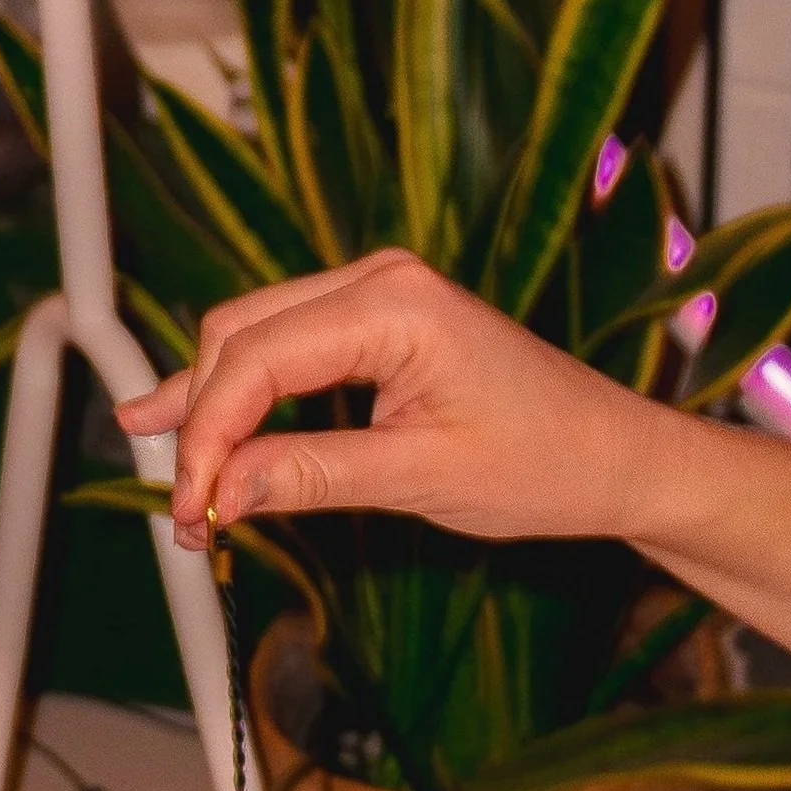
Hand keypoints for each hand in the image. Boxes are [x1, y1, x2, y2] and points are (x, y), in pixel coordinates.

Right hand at [116, 251, 672, 548]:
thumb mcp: (422, 480)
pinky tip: (200, 429)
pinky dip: (250, 398)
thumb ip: (312, 477)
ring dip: (213, 409)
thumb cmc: (548, 464)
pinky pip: (292, 350)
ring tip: (173, 476)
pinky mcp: (384, 324)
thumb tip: (222, 492)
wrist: (617, 458)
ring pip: (256, 340)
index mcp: (395, 305)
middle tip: (184, 509)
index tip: (192, 508)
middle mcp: (381, 281)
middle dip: (201, 423)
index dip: (209, 438)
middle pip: (241, 338)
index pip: (258, 362)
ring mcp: (381, 295)